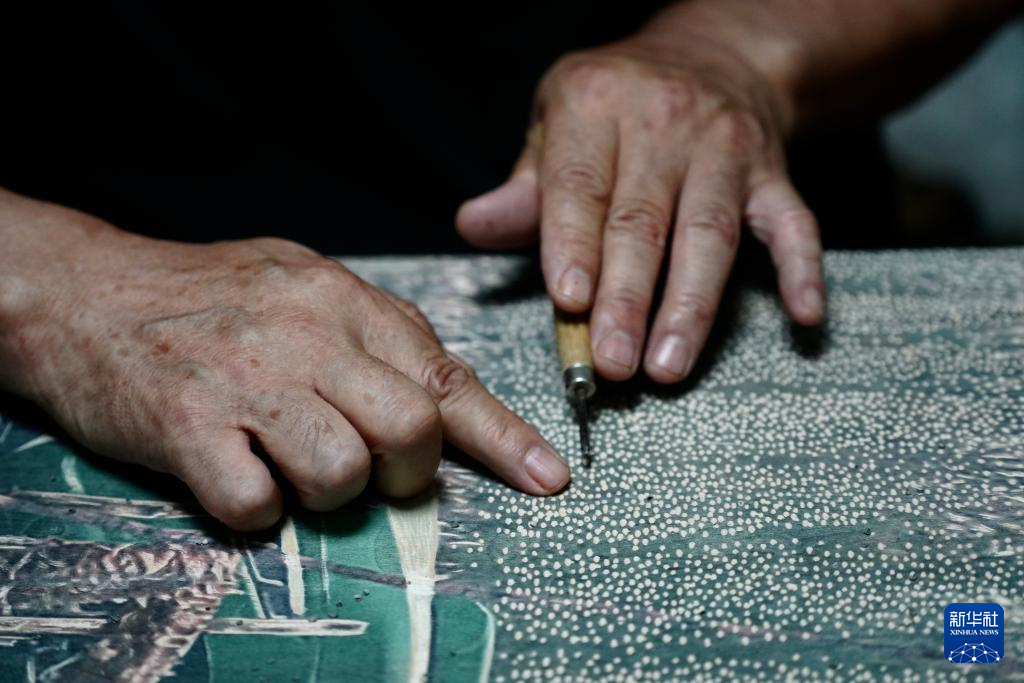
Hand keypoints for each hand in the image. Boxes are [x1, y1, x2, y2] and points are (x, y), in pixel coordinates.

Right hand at [1, 208, 568, 529]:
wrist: (85, 292)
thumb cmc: (205, 295)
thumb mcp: (301, 283)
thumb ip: (373, 331)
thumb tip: (438, 393)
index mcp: (342, 300)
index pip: (445, 376)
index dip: (504, 437)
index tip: (547, 479)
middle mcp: (304, 336)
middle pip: (410, 430)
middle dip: (406, 471)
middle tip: (372, 466)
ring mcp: (246, 382)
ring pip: (342, 474)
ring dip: (328, 490)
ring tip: (290, 461)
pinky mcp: (186, 428)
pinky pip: (257, 504)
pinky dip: (257, 507)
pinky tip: (235, 471)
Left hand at [458, 29, 823, 382]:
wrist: (712, 55)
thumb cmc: (616, 104)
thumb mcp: (555, 121)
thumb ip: (525, 185)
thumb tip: (475, 226)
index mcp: (597, 105)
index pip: (580, 186)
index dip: (573, 246)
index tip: (569, 302)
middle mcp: (665, 122)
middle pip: (643, 221)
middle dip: (626, 298)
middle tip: (611, 362)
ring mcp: (725, 149)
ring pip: (710, 234)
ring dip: (690, 306)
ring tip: (668, 366)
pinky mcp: (773, 173)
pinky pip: (793, 222)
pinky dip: (800, 269)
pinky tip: (804, 317)